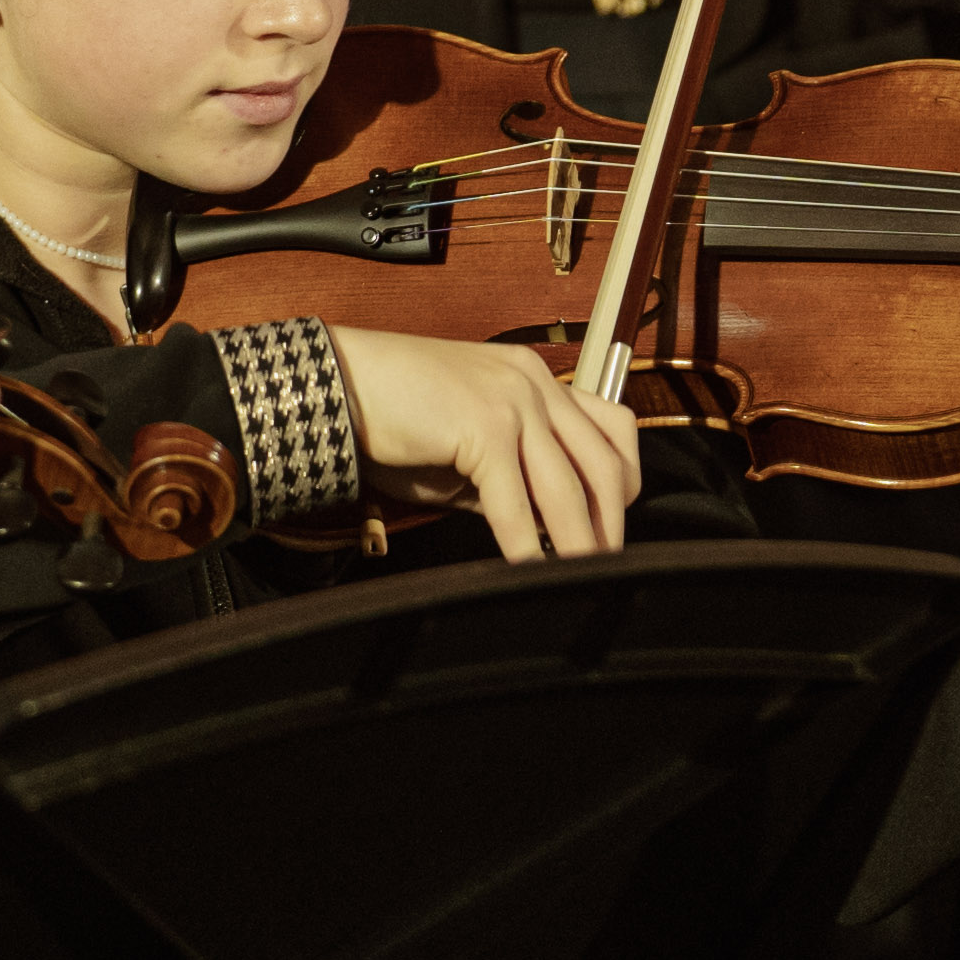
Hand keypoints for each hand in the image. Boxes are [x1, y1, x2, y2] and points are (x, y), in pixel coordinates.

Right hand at [325, 324, 641, 556]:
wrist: (336, 383)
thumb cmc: (393, 417)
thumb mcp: (466, 447)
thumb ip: (510, 478)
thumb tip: (544, 528)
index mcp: (535, 378)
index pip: (612, 428)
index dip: (624, 482)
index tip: (613, 524)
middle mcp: (534, 383)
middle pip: (604, 462)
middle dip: (610, 523)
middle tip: (609, 568)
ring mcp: (513, 401)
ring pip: (568, 488)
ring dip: (579, 544)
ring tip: (583, 580)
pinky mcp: (484, 426)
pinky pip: (515, 501)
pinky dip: (525, 545)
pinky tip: (528, 572)